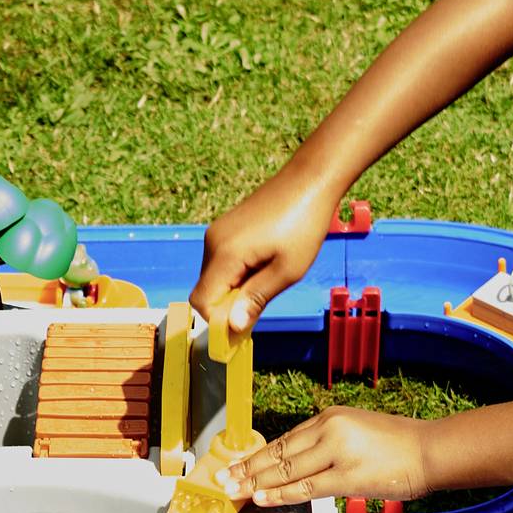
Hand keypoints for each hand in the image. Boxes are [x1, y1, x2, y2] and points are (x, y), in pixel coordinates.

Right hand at [188, 169, 342, 333]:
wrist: (310, 180)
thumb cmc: (304, 224)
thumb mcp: (287, 270)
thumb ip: (256, 299)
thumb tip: (233, 328)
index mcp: (224, 254)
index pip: (201, 302)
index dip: (217, 322)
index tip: (241, 331)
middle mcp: (213, 242)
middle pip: (207, 291)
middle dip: (228, 306)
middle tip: (262, 305)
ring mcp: (218, 232)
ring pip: (215, 277)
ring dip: (235, 289)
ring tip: (269, 278)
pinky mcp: (226, 228)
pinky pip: (222, 262)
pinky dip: (237, 274)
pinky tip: (265, 266)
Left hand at [217, 407, 434, 507]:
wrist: (429, 450)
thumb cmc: (399, 445)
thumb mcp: (356, 432)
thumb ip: (328, 444)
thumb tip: (298, 465)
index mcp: (329, 418)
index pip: (284, 440)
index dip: (257, 456)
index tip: (236, 464)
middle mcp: (329, 429)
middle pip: (278, 453)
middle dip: (246, 468)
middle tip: (223, 479)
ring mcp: (337, 452)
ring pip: (286, 470)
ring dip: (254, 482)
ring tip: (233, 491)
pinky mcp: (346, 476)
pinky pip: (304, 487)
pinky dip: (279, 493)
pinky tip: (261, 497)